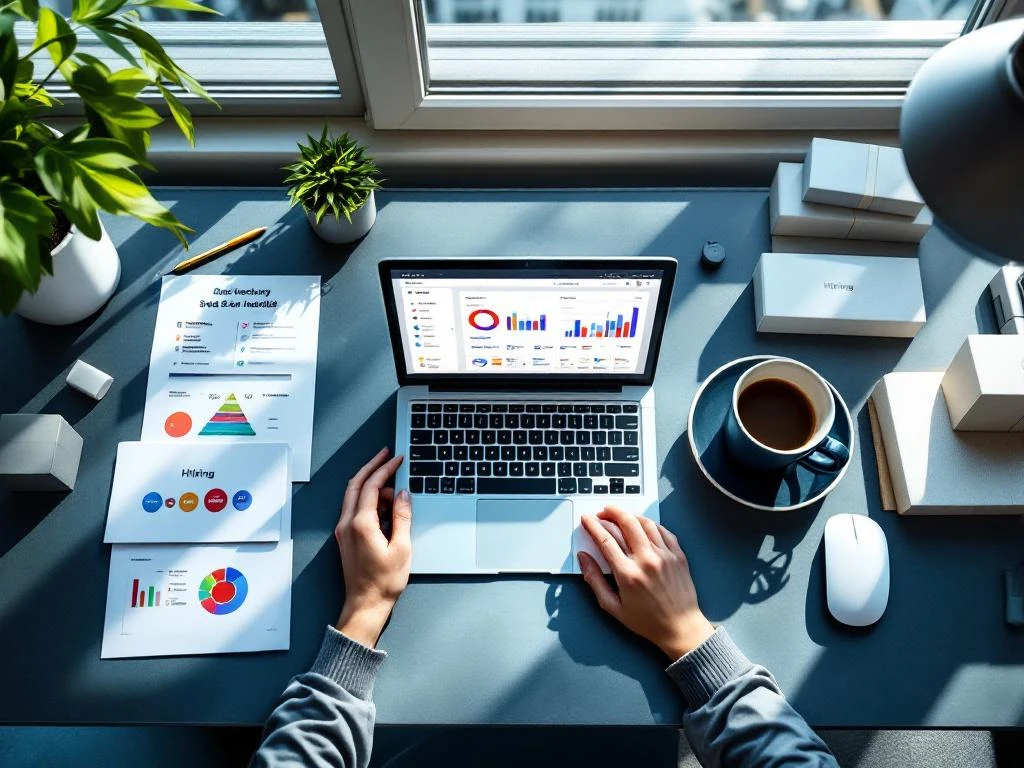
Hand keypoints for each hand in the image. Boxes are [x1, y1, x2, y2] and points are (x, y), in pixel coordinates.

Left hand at [334, 448, 412, 647]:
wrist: (365, 605)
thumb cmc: (384, 582)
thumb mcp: (402, 547)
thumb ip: (402, 516)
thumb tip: (403, 494)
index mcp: (361, 524)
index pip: (371, 485)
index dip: (385, 469)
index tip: (397, 459)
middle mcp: (347, 524)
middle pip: (356, 484)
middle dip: (372, 467)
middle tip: (387, 456)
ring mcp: (344, 530)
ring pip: (354, 495)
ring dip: (372, 486)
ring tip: (394, 490)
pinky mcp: (346, 537)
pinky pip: (354, 509)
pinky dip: (368, 500)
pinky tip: (384, 505)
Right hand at [578, 507, 714, 660]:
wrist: (680, 628)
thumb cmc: (647, 621)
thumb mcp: (613, 607)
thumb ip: (594, 580)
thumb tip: (584, 559)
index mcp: (628, 574)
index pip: (605, 539)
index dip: (592, 526)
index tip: (587, 520)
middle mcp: (647, 560)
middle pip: (625, 523)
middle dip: (610, 513)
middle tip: (602, 512)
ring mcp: (665, 556)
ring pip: (645, 523)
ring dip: (629, 515)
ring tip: (621, 515)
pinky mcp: (678, 556)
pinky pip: (663, 531)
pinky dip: (651, 524)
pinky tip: (643, 525)